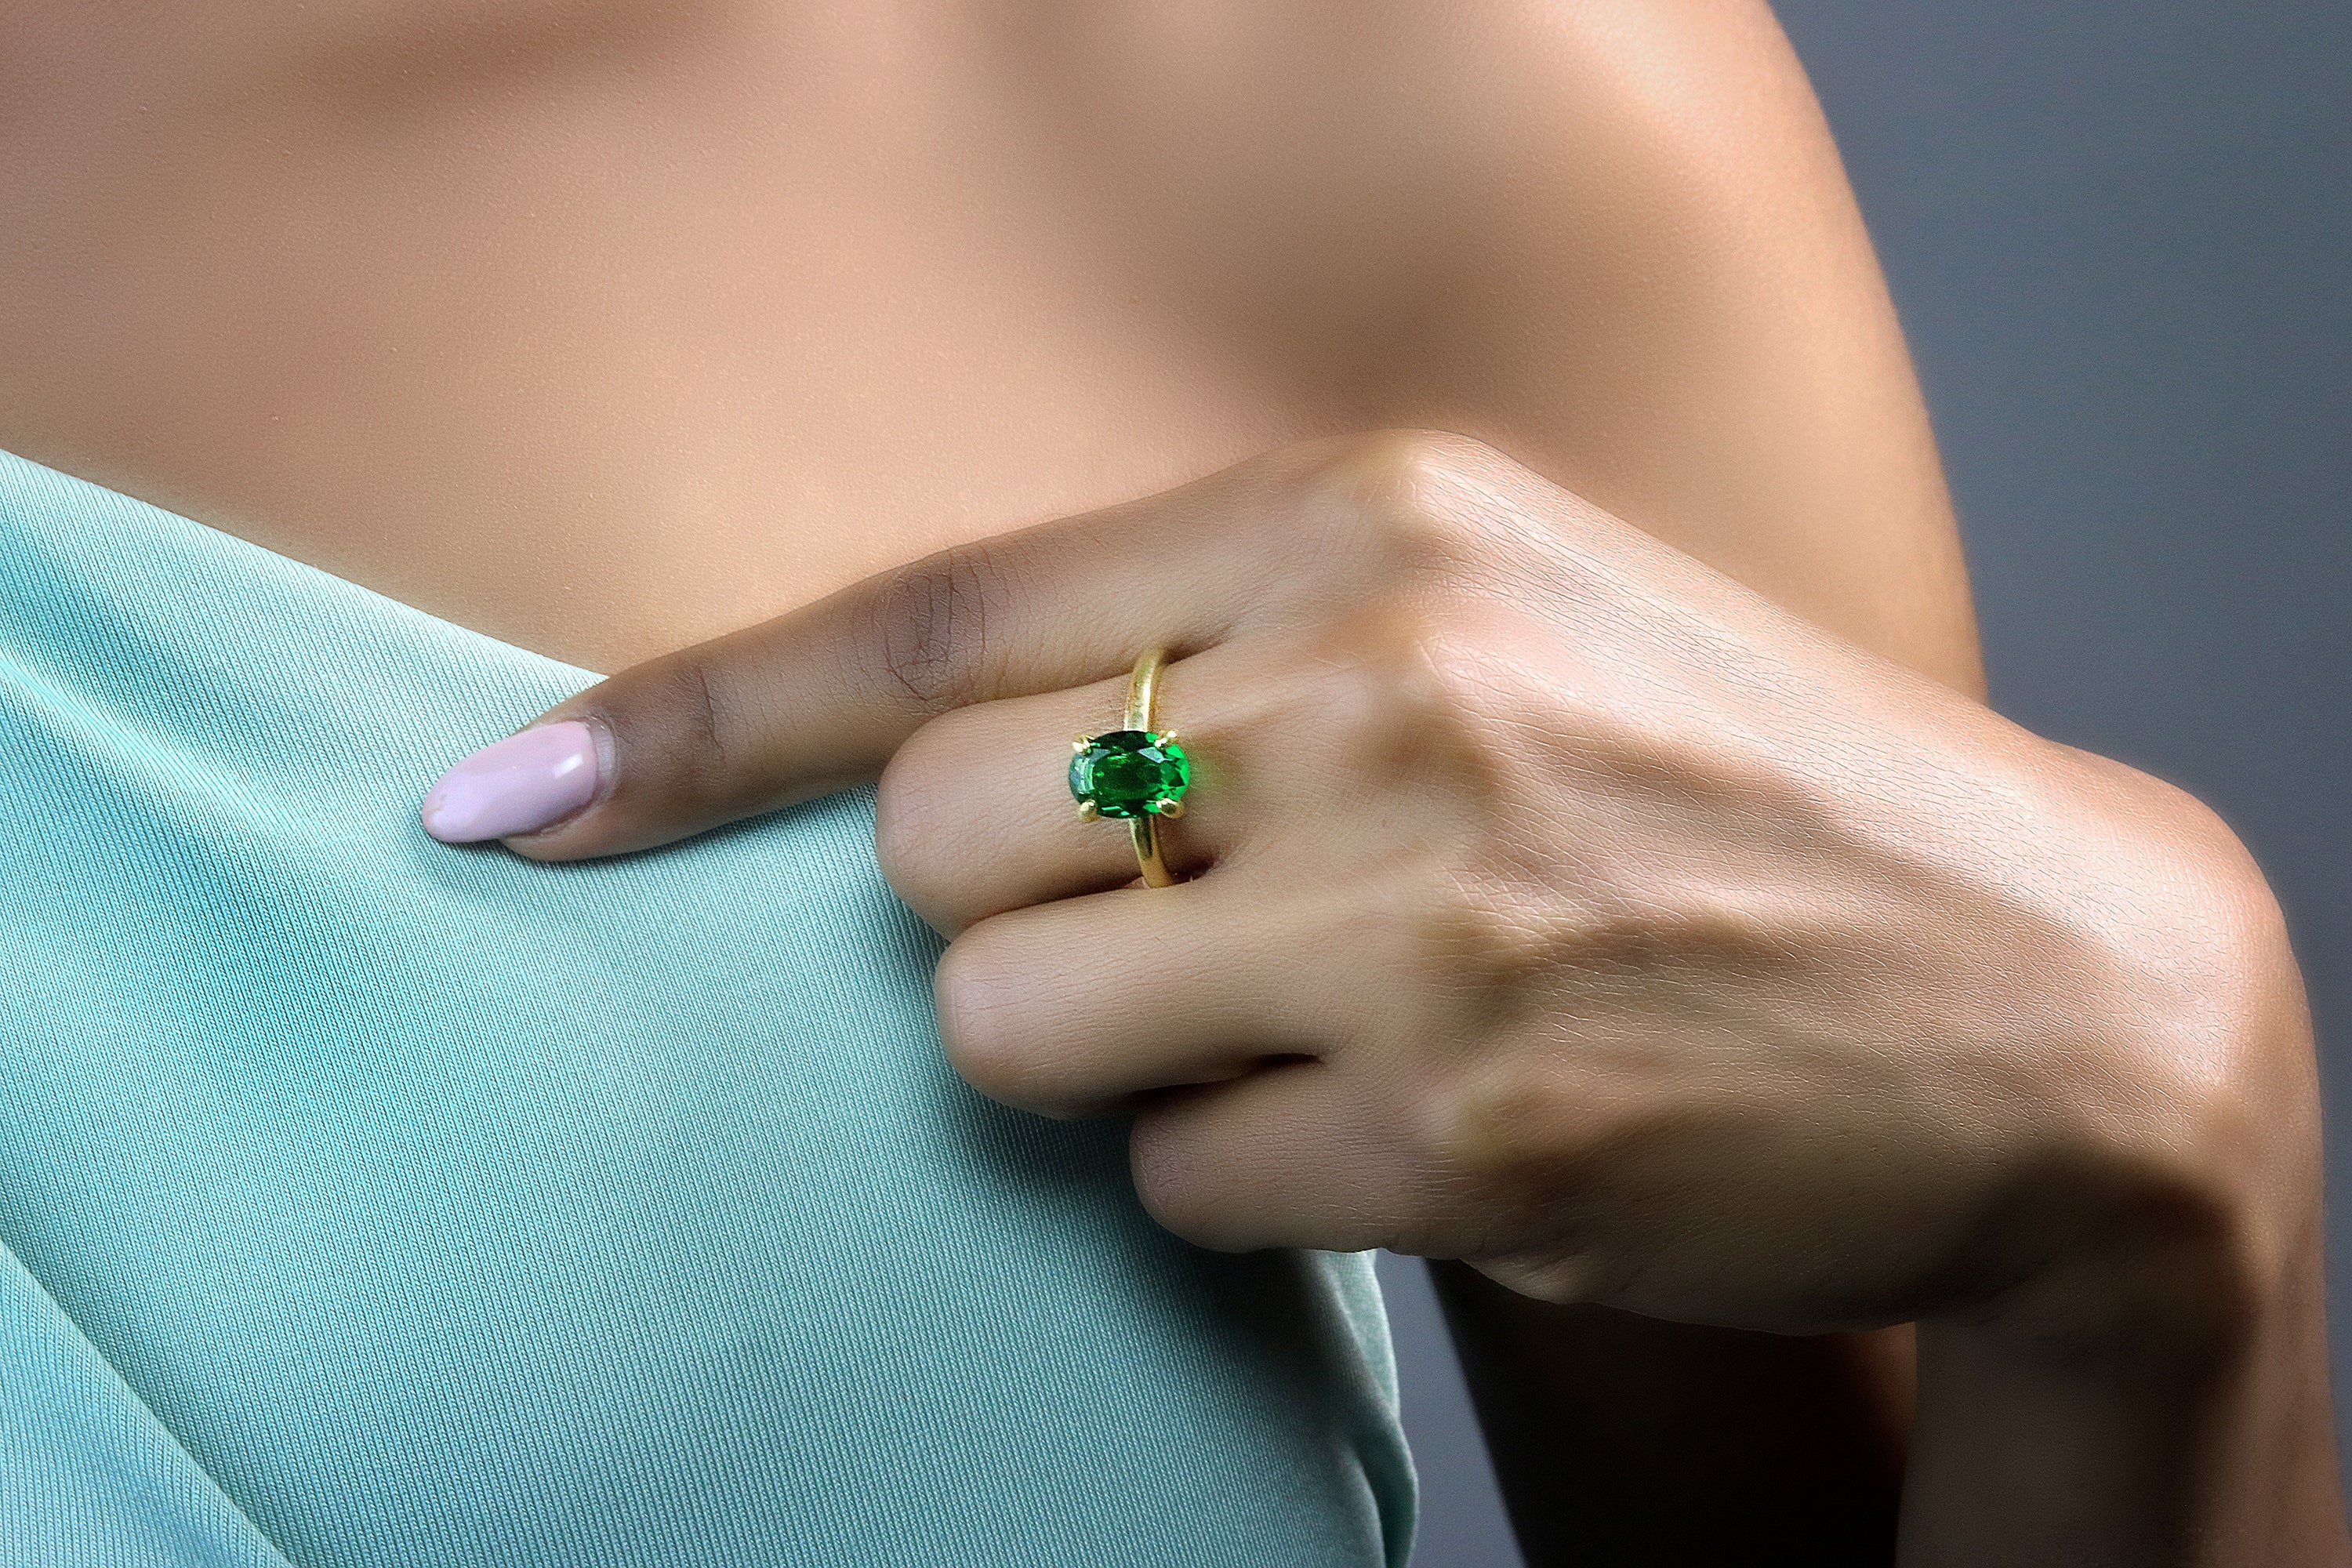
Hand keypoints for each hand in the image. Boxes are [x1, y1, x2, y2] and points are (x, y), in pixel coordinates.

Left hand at [420, 430, 2306, 1345]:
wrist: (2050, 990)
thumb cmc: (1727, 788)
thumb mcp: (1499, 614)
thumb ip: (1227, 643)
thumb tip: (932, 764)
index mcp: (1368, 525)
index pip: (935, 615)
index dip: (691, 722)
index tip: (504, 801)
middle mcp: (1382, 688)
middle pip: (936, 847)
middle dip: (997, 919)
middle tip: (1173, 929)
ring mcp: (1426, 911)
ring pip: (1019, 1039)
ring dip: (1111, 1067)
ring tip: (1310, 1028)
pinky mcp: (1469, 1121)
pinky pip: (1177, 1184)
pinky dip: (1245, 1176)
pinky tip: (1422, 1123)